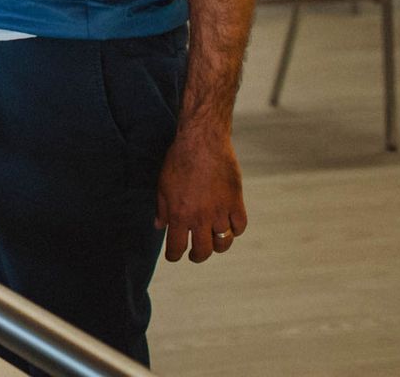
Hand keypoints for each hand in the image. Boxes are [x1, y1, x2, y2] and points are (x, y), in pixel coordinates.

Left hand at [155, 128, 246, 262]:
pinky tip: (229, 227)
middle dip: (197, 256)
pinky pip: (239, 227)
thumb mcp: (162, 185)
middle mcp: (201, 217)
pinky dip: (235, 230)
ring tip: (212, 243)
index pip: (177, 246)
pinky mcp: (236, 202)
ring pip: (223, 242)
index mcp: (180, 215)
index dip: (174, 256)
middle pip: (203, 251)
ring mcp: (220, 211)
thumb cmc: (178, 161)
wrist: (202, 142)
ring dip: (217, 246)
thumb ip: (162, 209)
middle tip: (194, 255)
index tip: (175, 257)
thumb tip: (159, 226)